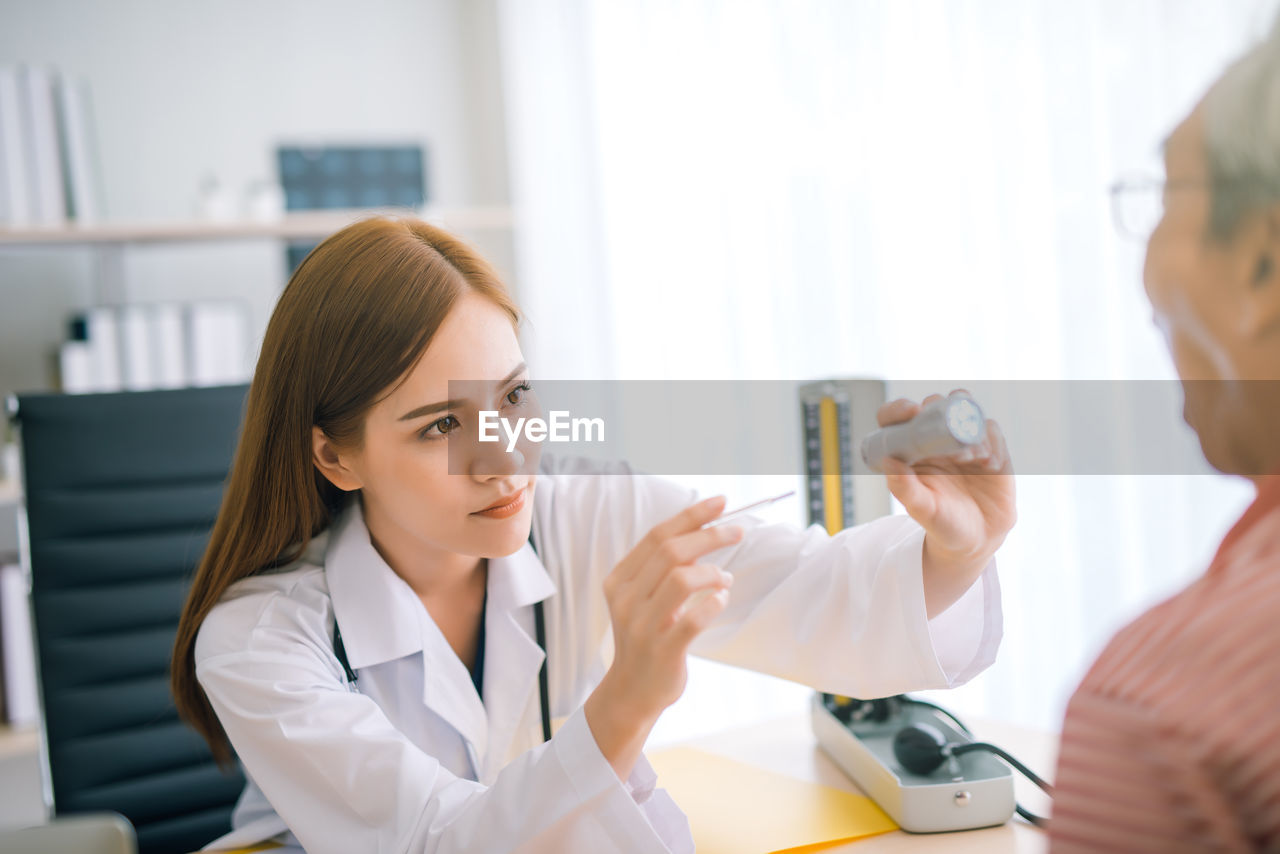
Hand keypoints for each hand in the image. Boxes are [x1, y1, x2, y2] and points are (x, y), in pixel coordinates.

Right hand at [584, 495, 742, 778]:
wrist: (631, 691)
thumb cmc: (646, 638)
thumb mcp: (643, 599)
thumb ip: (664, 569)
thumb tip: (703, 533)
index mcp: (620, 580)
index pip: (658, 535)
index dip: (692, 516)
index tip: (721, 502)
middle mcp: (626, 599)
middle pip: (671, 552)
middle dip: (710, 536)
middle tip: (738, 531)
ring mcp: (642, 625)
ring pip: (681, 579)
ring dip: (713, 572)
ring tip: (725, 579)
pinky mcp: (662, 650)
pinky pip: (693, 619)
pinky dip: (714, 604)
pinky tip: (721, 601)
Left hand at [875, 391, 1015, 616]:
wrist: (977, 538)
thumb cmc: (941, 524)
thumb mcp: (922, 509)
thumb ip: (904, 489)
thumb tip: (888, 461)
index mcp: (910, 450)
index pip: (897, 418)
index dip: (899, 409)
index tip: (911, 411)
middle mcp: (935, 440)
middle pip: (934, 404)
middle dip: (941, 409)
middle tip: (949, 433)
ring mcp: (963, 441)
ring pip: (965, 411)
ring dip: (969, 426)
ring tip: (972, 458)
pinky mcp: (991, 447)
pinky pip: (992, 429)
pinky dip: (991, 440)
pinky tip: (989, 464)